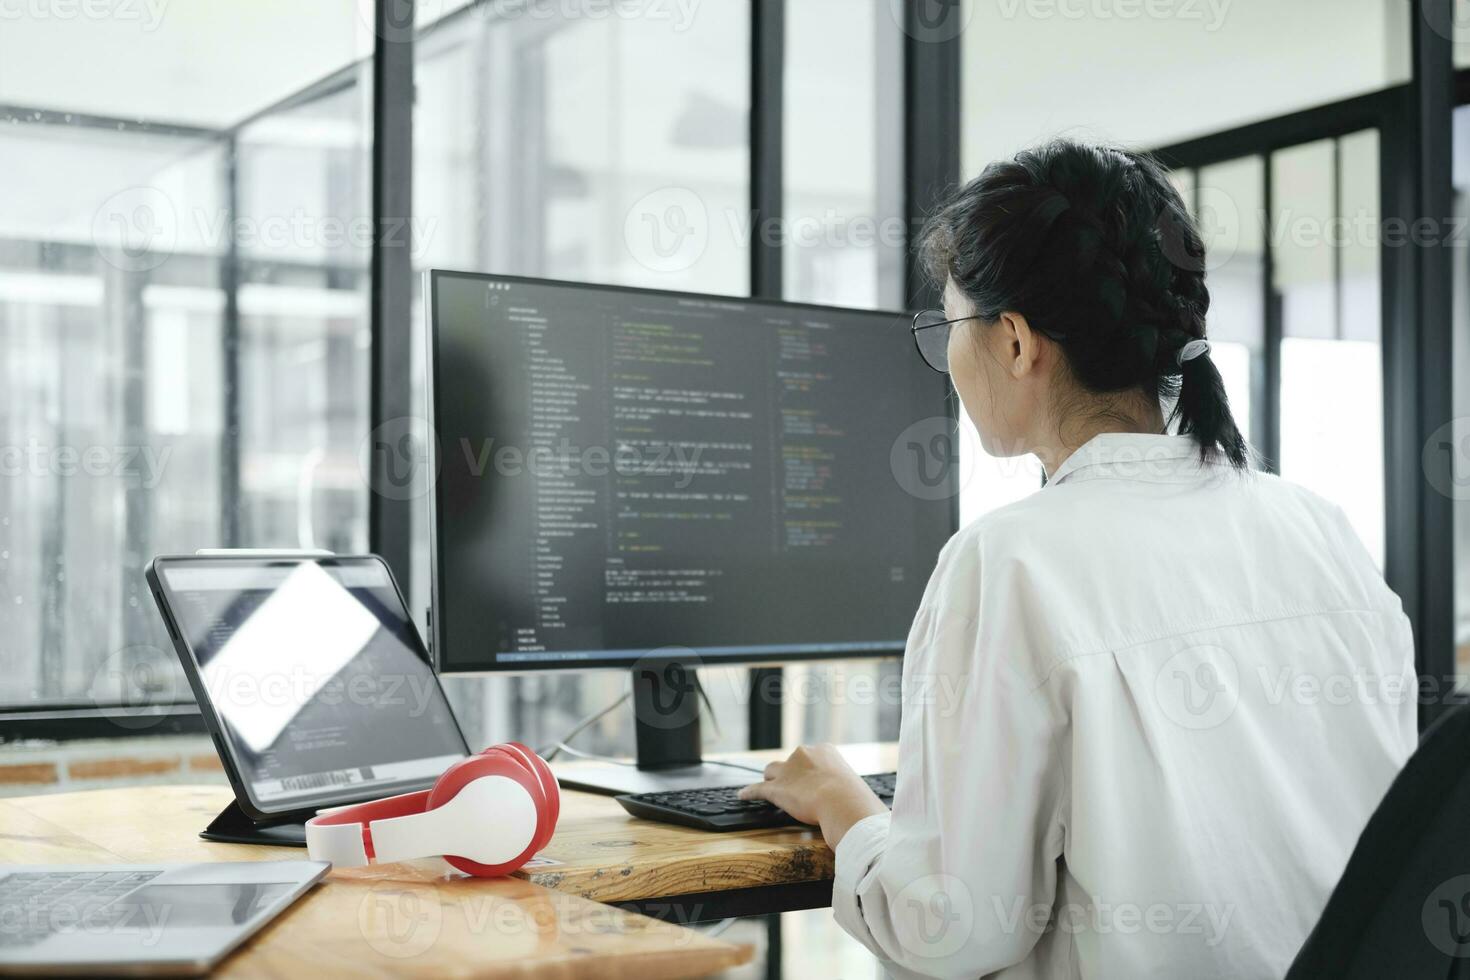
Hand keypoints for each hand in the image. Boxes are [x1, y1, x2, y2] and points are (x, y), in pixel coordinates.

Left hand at [738, 744, 886, 847]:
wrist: (841, 801)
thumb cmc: (854, 797)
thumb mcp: (853, 785)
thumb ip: (845, 788)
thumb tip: (859, 804)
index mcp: (824, 751)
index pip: (811, 756)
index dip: (809, 769)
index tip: (812, 780)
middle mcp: (804, 755)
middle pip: (790, 762)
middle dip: (790, 772)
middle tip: (795, 788)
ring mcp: (788, 771)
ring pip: (772, 771)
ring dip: (771, 780)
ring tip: (768, 788)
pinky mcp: (776, 788)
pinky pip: (758, 788)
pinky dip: (749, 792)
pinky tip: (742, 796)